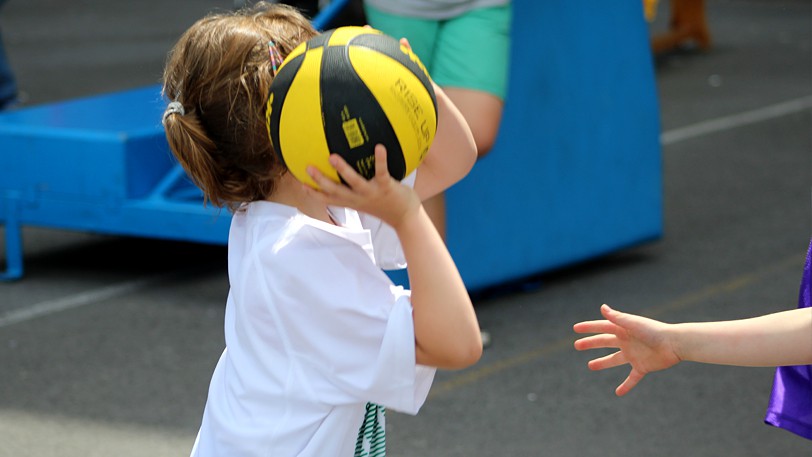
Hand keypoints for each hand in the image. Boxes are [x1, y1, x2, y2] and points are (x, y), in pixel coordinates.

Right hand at [305, 144, 420, 228]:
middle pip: (335, 191)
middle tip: (308, 167)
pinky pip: (381, 172)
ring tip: (332, 157)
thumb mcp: (366, 201)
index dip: (314, 192)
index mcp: (352, 202)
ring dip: (343, 170)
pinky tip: (379, 147)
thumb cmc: (386, 206)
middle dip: (320, 180)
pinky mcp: (386, 188)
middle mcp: (359, 199)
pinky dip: (380, 159)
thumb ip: (356, 191)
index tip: (300, 182)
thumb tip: (348, 174)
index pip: (329, 199)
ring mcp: (372, 193)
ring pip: (354, 182)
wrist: (406, 218)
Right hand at [573, 305, 680, 395]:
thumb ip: (617, 318)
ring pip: (614, 359)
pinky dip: (626, 385)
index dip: (588, 328)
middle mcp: (626, 341)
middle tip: (577, 345)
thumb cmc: (654, 331)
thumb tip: (602, 308)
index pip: (602, 327)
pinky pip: (632, 378)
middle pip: (604, 342)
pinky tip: (618, 393)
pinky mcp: (642, 367)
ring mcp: (633, 355)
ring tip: (590, 366)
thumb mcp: (633, 324)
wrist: (674, 344)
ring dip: (602, 362)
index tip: (575, 329)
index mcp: (623, 330)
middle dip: (591, 343)